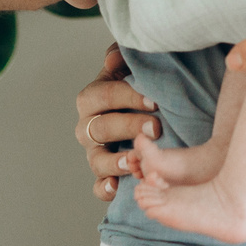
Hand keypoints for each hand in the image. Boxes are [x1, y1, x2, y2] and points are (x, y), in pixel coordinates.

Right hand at [73, 45, 158, 201]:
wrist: (144, 111)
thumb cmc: (138, 86)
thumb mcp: (131, 67)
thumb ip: (122, 57)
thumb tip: (113, 59)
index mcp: (92, 98)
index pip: (104, 96)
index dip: (128, 96)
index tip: (155, 99)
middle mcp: (88, 127)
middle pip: (103, 128)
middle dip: (129, 127)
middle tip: (157, 127)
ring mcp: (94, 152)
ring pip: (97, 160)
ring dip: (115, 161)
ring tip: (135, 159)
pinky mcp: (103, 175)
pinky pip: (97, 186)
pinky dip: (104, 188)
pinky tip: (117, 188)